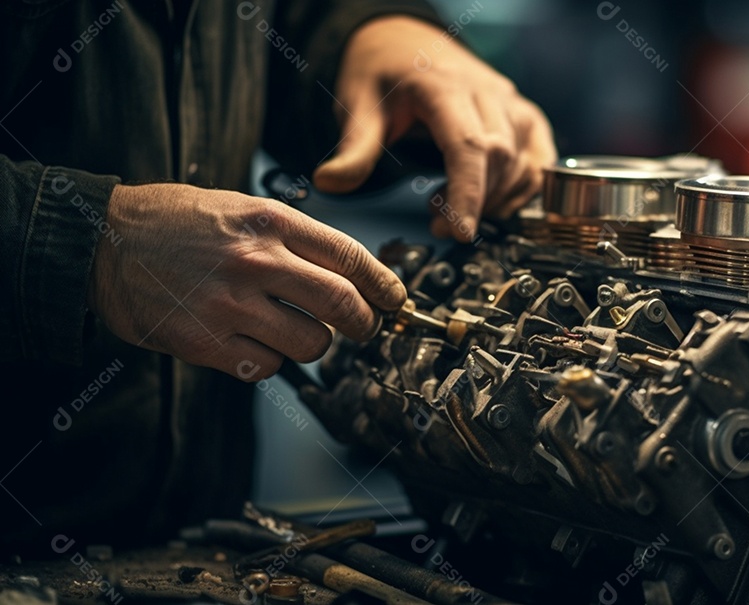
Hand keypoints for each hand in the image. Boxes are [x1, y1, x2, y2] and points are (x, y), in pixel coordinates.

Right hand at [88, 183, 405, 380]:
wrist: (101, 243)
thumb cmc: (175, 223)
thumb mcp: (241, 207)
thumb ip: (293, 237)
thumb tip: (348, 273)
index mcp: (270, 222)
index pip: (350, 257)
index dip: (384, 285)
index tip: (394, 300)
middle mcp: (256, 261)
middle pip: (344, 305)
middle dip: (365, 323)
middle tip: (363, 327)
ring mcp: (231, 304)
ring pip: (312, 344)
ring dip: (314, 345)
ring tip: (293, 330)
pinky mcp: (205, 342)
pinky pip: (267, 367)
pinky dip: (269, 361)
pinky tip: (252, 342)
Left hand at [313, 16, 557, 241]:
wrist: (405, 41)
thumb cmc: (384, 72)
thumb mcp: (358, 104)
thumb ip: (354, 148)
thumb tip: (330, 182)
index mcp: (445, 87)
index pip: (469, 146)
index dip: (468, 194)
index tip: (458, 232)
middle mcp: (488, 92)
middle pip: (500, 159)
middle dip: (474, 203)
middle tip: (437, 224)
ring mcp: (511, 104)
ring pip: (522, 164)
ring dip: (494, 200)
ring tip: (452, 205)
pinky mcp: (525, 116)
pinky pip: (539, 162)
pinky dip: (521, 190)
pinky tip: (492, 201)